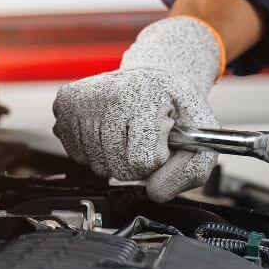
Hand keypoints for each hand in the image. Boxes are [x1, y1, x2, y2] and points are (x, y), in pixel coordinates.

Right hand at [53, 16, 222, 201]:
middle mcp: (111, 93)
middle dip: (137, 162)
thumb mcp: (203, 134)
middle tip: (146, 136)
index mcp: (147, 97)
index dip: (158, 159)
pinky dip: (97, 151)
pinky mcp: (65, 104)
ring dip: (117, 158)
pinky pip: (79, 156)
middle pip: (119, 168)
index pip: (143, 160)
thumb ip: (192, 171)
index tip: (163, 138)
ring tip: (129, 131)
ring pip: (98, 166)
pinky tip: (110, 130)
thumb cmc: (177, 107)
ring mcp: (84, 99)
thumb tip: (154, 191)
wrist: (154, 77)